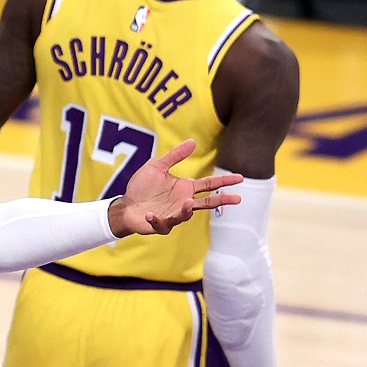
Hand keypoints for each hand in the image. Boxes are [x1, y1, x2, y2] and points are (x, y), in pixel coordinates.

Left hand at [108, 139, 243, 236]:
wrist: (126, 205)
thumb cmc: (142, 187)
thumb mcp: (157, 166)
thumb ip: (174, 156)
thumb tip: (193, 141)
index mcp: (185, 188)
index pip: (209, 184)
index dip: (224, 181)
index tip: (240, 177)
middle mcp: (183, 202)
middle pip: (207, 202)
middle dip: (221, 200)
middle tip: (236, 198)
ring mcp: (172, 215)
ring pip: (185, 215)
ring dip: (186, 210)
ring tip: (187, 203)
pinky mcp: (159, 225)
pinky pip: (162, 224)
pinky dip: (156, 220)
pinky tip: (149, 214)